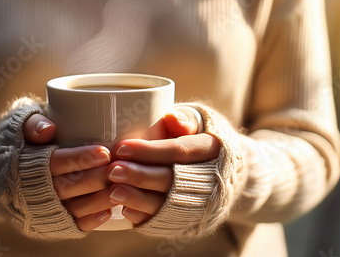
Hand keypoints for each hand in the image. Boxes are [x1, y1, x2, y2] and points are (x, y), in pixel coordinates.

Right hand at [23, 114, 114, 230]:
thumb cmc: (16, 141)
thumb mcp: (17, 124)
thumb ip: (33, 123)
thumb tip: (48, 130)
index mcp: (23, 164)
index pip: (53, 163)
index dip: (79, 159)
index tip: (104, 152)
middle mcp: (29, 190)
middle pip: (66, 187)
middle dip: (95, 180)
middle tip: (120, 169)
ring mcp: (38, 209)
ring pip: (71, 209)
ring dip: (97, 201)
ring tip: (121, 188)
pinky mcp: (47, 222)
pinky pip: (70, 225)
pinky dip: (89, 220)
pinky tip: (108, 212)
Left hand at [108, 107, 220, 224]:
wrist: (226, 170)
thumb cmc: (201, 137)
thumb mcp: (200, 121)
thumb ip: (185, 119)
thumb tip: (171, 117)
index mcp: (213, 150)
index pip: (179, 151)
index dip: (150, 151)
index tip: (121, 147)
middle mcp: (211, 180)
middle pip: (171, 180)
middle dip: (140, 177)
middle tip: (113, 171)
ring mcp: (202, 204)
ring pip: (167, 204)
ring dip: (138, 199)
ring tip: (113, 192)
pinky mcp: (191, 220)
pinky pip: (166, 221)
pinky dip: (144, 216)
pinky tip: (125, 210)